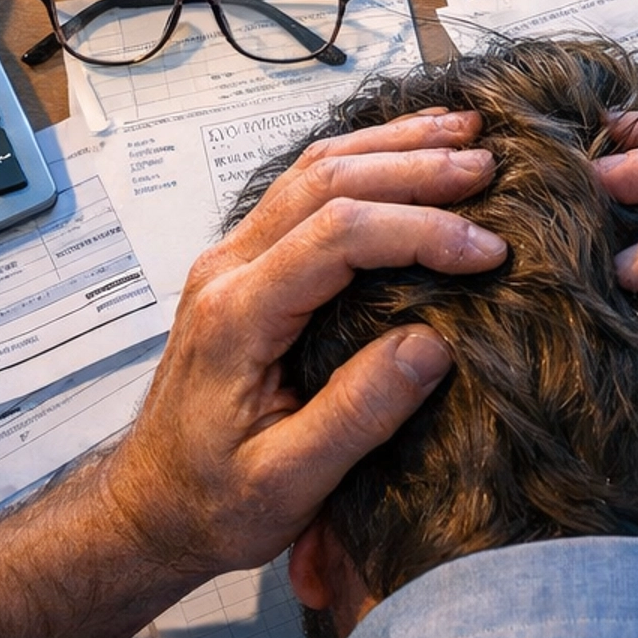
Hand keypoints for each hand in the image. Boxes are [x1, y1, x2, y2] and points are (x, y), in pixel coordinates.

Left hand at [111, 109, 503, 580]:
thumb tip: (431, 346)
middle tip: (489, 164)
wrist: (148, 506)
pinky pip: (304, 188)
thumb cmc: (210, 502)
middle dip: (413, 164)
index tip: (486, 251)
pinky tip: (405, 152)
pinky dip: (363, 160)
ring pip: (312, 170)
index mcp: (237, 316)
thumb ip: (356, 414)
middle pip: (325, 181)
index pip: (336, 235)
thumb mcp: (286, 484)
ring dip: (389, 146)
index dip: (419, 230)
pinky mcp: (244, 265)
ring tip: (463, 131)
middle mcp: (227, 270)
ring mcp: (231, 260)